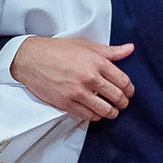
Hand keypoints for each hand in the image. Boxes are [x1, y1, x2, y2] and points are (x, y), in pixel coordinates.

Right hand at [11, 35, 134, 120]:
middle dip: (123, 103)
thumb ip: (110, 51)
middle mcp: (90, 78)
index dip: (129, 90)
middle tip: (122, 104)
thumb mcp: (87, 45)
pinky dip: (95, 116)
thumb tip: (130, 49)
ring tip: (111, 112)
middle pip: (116, 97)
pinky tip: (96, 113)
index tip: (129, 93)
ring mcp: (78, 92)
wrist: (31, 59)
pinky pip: (88, 116)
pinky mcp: (66, 103)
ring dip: (111, 113)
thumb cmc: (59, 50)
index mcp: (97, 62)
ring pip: (104, 110)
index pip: (123, 81)